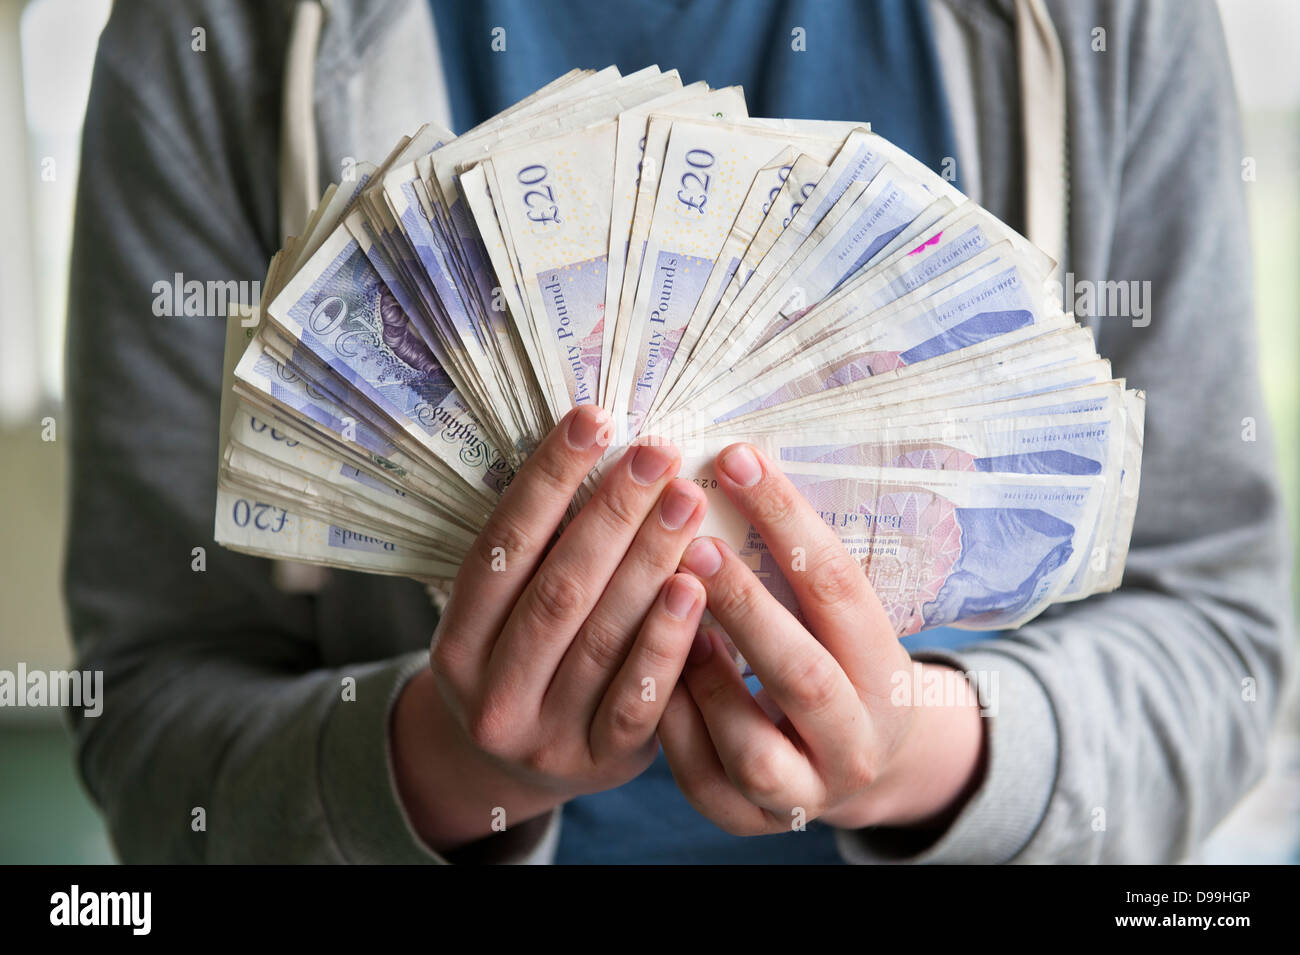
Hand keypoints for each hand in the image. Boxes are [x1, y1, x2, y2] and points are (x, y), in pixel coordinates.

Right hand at [392, 405, 708, 851]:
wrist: (518, 769)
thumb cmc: (522, 661)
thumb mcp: (501, 617)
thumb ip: (539, 553)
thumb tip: (599, 446)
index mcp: (456, 646)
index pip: (502, 549)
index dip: (548, 480)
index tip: (593, 420)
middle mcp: (491, 695)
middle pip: (557, 590)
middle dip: (612, 513)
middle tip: (659, 452)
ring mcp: (546, 736)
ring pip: (601, 638)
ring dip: (649, 562)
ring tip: (687, 500)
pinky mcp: (602, 763)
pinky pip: (639, 699)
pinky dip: (667, 640)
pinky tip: (696, 586)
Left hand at [659, 443, 986, 836]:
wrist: (863, 766)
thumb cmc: (838, 663)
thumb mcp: (843, 621)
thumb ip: (797, 567)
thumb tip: (730, 462)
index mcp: (888, 674)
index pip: (841, 589)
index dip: (788, 521)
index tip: (736, 459)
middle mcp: (856, 742)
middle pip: (802, 675)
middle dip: (744, 604)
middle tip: (692, 540)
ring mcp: (806, 792)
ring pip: (751, 745)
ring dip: (703, 675)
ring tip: (668, 611)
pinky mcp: (751, 821)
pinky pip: (703, 778)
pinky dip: (672, 721)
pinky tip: (649, 667)